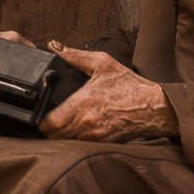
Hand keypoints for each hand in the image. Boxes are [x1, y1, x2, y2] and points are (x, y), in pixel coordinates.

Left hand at [41, 43, 175, 141]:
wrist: (153, 107)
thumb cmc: (129, 86)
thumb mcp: (102, 63)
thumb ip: (75, 56)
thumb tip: (55, 47)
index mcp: (83, 102)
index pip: (49, 122)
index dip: (40, 120)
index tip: (39, 113)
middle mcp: (86, 123)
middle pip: (53, 136)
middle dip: (47, 129)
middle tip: (47, 119)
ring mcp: (94, 136)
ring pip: (65, 143)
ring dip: (59, 136)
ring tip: (60, 124)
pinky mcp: (102, 144)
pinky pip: (80, 146)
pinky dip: (74, 141)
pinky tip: (76, 130)